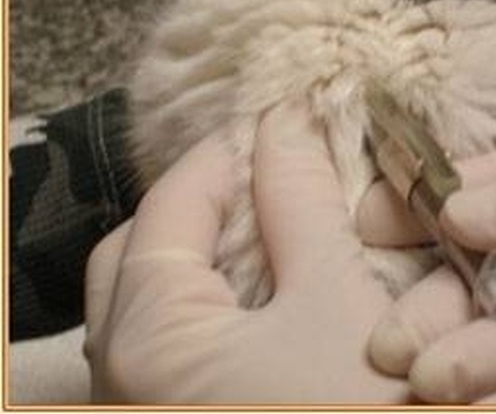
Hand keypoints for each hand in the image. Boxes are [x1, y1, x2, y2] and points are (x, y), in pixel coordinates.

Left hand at [84, 102, 408, 403]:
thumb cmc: (357, 413)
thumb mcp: (338, 305)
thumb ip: (302, 205)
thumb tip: (287, 125)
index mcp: (149, 343)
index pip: (168, 208)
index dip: (222, 154)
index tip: (274, 126)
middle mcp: (124, 380)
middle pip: (142, 252)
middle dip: (201, 202)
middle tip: (266, 177)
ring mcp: (147, 404)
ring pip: (154, 299)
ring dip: (206, 251)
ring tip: (270, 226)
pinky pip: (173, 341)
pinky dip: (212, 301)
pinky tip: (267, 293)